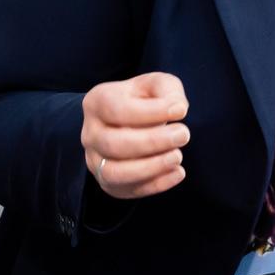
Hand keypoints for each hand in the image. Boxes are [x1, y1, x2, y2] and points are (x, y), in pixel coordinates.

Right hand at [81, 71, 190, 198]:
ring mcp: (95, 161)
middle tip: (184, 135)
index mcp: (97, 102)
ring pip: (114, 173)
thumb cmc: (145, 100)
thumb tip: (178, 109)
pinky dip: (155, 185)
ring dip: (150, 168)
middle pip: (113, 144)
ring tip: (178, 157)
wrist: (129, 122)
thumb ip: (168, 90)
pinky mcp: (108, 183)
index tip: (181, 112)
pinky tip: (178, 172)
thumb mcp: (156, 85)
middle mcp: (90, 133)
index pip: (117, 110)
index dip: (151, 113)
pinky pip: (127, 190)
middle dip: (153, 142)